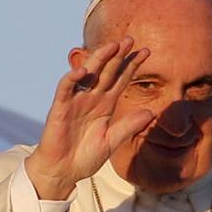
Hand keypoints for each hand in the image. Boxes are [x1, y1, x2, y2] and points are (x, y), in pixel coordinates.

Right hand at [24, 38, 152, 199]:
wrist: (63, 171)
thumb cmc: (85, 157)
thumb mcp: (112, 141)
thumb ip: (129, 126)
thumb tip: (152, 112)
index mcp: (105, 105)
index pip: (120, 80)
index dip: (132, 66)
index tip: (146, 51)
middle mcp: (91, 98)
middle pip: (107, 71)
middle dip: (118, 56)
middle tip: (130, 39)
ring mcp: (75, 101)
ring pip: (88, 74)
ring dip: (98, 59)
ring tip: (112, 46)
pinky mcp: (60, 108)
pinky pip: (66, 89)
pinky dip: (72, 78)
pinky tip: (83, 70)